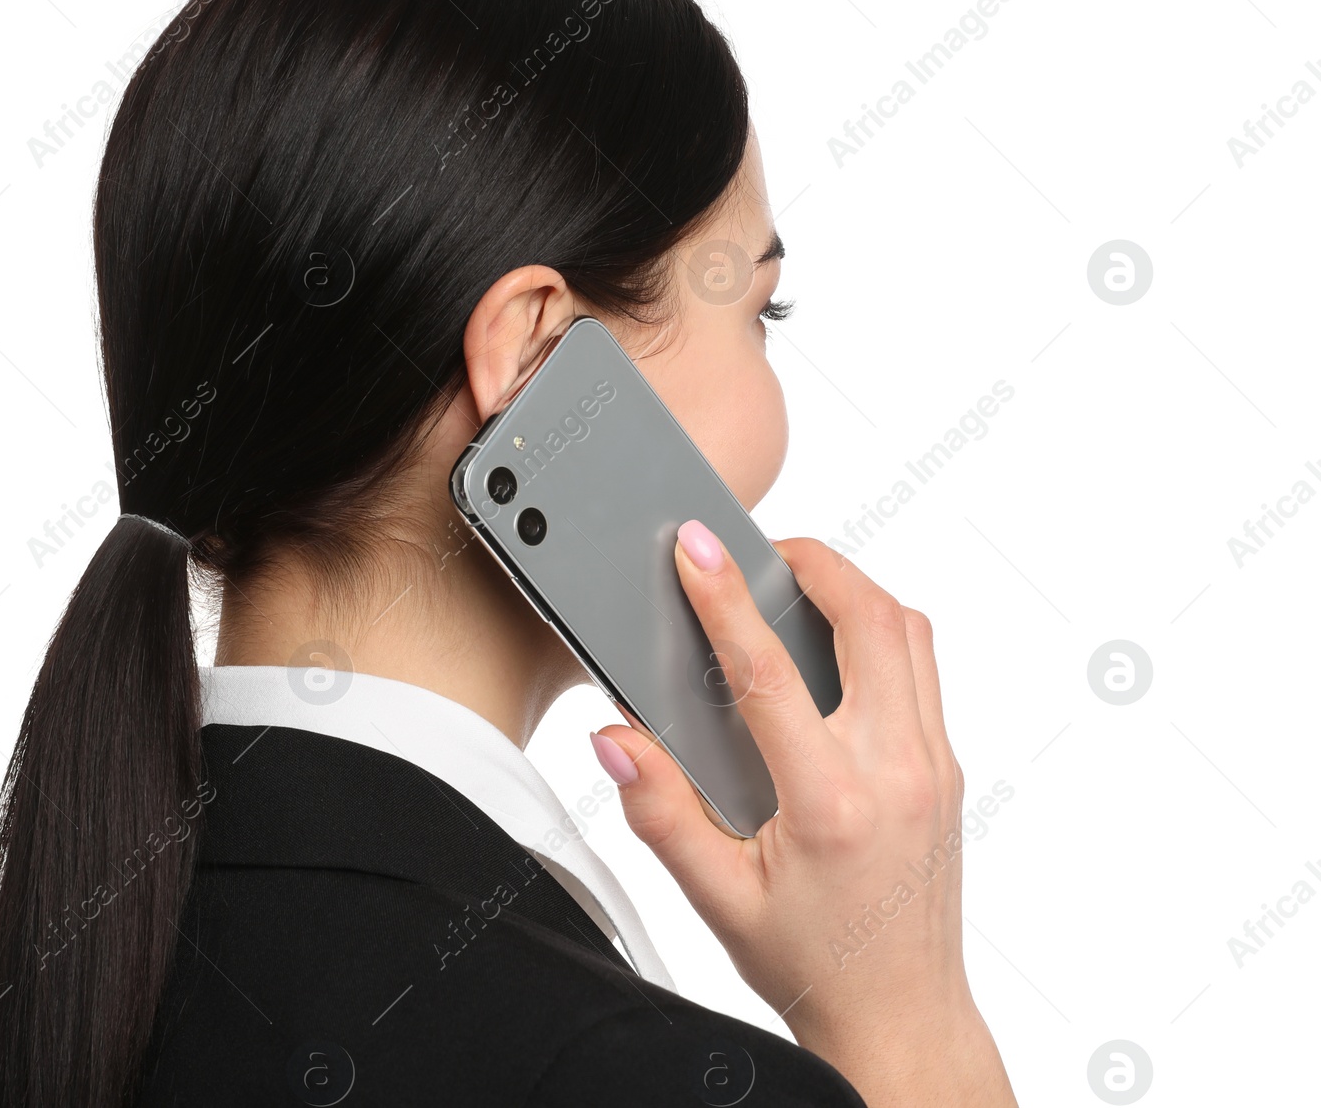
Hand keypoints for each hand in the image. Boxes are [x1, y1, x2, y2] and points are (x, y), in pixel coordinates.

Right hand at [590, 523, 1015, 1107]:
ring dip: (854, 590)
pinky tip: (834, 644)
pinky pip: (923, 668)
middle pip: (871, 619)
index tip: (697, 546)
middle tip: (759, 549)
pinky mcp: (947, 769)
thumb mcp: (717, 897)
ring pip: (910, 633)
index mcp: (829, 802)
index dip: (724, 596)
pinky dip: (880, 629)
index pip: (769, 670)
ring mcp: (933, 766)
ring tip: (796, 581)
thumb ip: (661, 813)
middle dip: (816, 562)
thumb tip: (616, 740)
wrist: (900, 1016)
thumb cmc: (810, 962)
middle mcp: (896, 771)